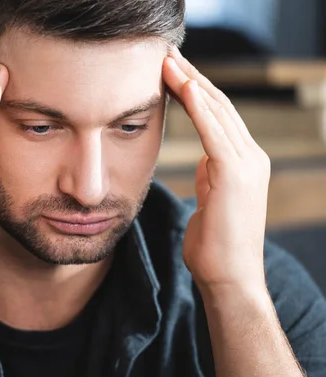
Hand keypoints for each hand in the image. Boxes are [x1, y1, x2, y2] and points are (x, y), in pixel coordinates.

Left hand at [163, 49, 270, 294]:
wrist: (228, 277)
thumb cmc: (214, 246)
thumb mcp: (209, 202)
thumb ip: (209, 178)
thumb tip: (202, 164)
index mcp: (242, 163)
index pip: (216, 117)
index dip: (195, 92)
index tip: (171, 73)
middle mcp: (250, 157)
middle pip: (218, 107)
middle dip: (192, 79)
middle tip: (167, 57)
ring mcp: (247, 164)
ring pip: (217, 112)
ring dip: (192, 84)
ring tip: (169, 62)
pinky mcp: (236, 174)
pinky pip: (216, 132)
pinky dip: (201, 108)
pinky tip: (186, 86)